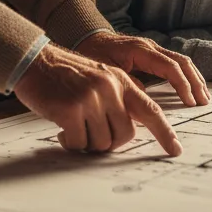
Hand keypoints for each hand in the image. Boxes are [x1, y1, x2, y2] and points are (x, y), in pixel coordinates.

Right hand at [14, 43, 182, 155]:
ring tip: (73, 126)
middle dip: (109, 142)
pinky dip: (70, 142)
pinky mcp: (72, 109)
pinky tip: (61, 129)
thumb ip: (117, 101)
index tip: (175, 149)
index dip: (164, 132)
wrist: (35, 62)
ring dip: (86, 142)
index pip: (150, 109)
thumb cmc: (66, 77)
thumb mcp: (99, 80)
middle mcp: (110, 88)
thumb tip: (128, 134)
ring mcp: (91, 98)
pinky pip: (79, 143)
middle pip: (125, 136)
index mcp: (121, 80)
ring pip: (101, 143)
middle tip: (91, 133)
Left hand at [77, 32, 209, 106]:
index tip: (189, 101)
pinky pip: (174, 62)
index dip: (182, 84)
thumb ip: (125, 83)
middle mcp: (151, 46)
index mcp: (141, 50)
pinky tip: (190, 86)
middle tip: (203, 101)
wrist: (87, 37)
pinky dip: (186, 74)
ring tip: (202, 96)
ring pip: (182, 60)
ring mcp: (153, 48)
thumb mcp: (106, 72)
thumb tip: (143, 97)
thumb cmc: (94, 55)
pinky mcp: (152, 53)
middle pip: (182, 61)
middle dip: (195, 81)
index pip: (170, 66)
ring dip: (194, 78)